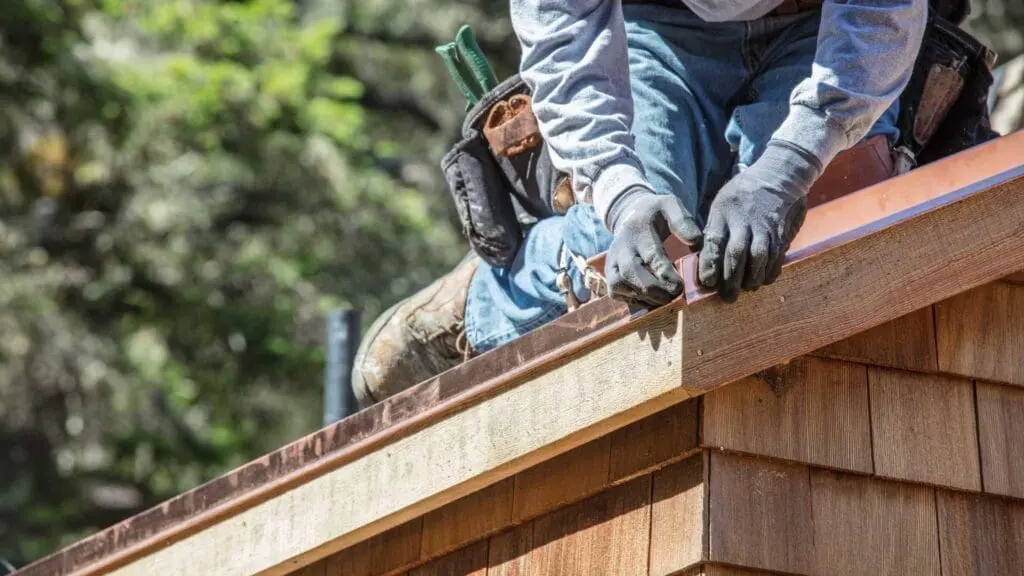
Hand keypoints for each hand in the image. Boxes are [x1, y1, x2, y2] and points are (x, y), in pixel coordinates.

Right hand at [605, 188, 702, 305]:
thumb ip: (683, 221)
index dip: (665, 275)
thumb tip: (694, 241)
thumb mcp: (670, 206)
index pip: (650, 256)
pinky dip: (633, 300)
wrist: (630, 215)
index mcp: (638, 231)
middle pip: (629, 273)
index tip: (680, 286)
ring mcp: (611, 261)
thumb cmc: (655, 215)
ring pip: (619, 285)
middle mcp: (621, 247)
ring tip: (665, 298)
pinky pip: (615, 292)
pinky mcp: (609, 274)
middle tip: (674, 295)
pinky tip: (651, 298)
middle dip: (653, 290)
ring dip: (643, 297)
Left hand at [698, 141, 820, 302]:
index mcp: (723, 213)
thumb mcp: (720, 204)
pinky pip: (776, 256)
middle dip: (731, 279)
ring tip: (746, 290)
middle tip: (727, 297)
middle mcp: (744, 221)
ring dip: (752, 278)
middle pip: (736, 254)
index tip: (706, 283)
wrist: (776, 176)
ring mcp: (764, 226)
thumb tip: (702, 260)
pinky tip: (764, 281)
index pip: (714, 242)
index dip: (710, 264)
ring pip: (758, 258)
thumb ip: (713, 230)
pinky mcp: (780, 232)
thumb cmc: (741, 195)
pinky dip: (770, 271)